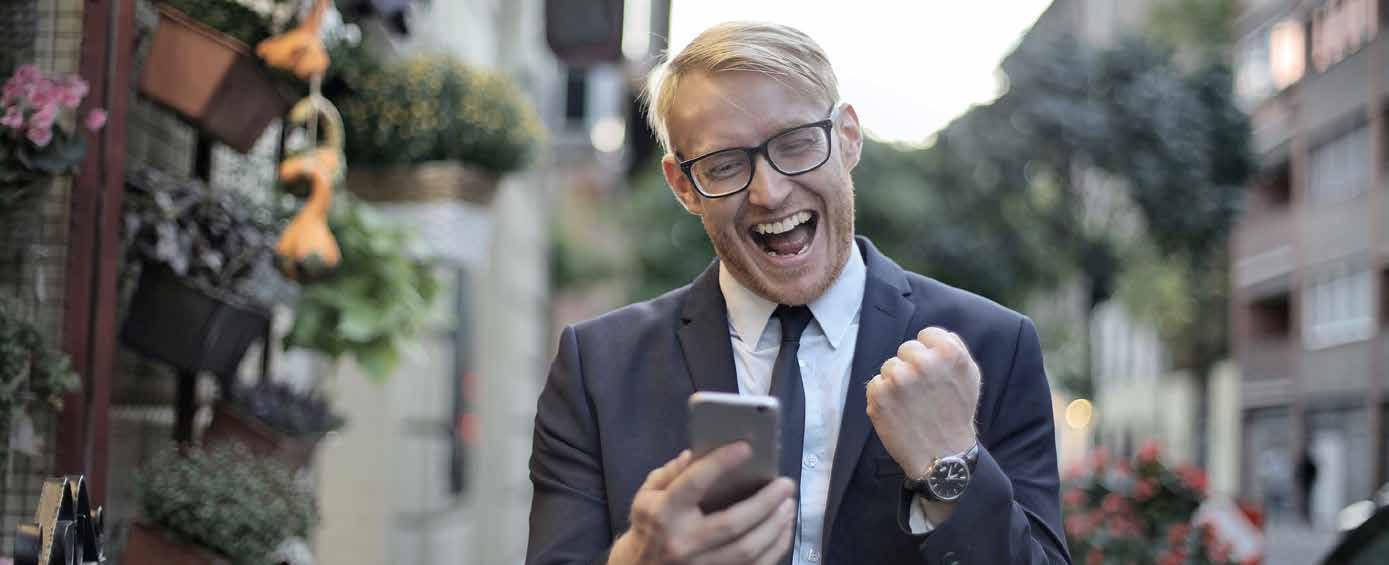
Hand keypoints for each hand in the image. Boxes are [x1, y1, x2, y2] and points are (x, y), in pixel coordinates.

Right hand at [609, 443, 796, 564]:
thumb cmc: (649, 525)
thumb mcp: (647, 495)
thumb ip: (671, 473)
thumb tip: (695, 454)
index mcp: (664, 513)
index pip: (694, 484)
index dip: (720, 463)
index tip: (746, 448)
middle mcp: (683, 542)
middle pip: (732, 524)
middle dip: (764, 503)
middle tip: (786, 484)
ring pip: (747, 550)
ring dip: (775, 526)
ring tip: (789, 505)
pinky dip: (774, 548)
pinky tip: (783, 529)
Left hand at [866, 327, 979, 479]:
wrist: (943, 456)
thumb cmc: (956, 414)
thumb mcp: (970, 375)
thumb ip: (953, 348)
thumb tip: (932, 335)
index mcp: (948, 352)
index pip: (926, 334)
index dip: (929, 354)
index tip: (933, 374)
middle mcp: (923, 362)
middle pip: (906, 349)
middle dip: (912, 367)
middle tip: (923, 393)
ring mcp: (898, 378)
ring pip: (889, 367)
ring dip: (896, 383)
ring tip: (912, 405)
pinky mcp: (879, 395)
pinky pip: (875, 384)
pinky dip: (883, 398)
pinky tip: (898, 412)